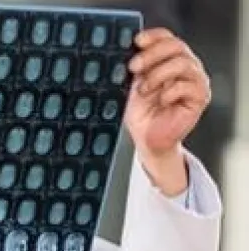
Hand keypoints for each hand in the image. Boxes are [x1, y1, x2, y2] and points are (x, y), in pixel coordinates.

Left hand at [125, 28, 210, 190]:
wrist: (146, 139)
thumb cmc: (140, 113)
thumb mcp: (131, 85)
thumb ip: (135, 68)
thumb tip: (125, 51)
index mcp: (169, 60)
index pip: (167, 37)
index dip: (154, 36)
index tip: (137, 41)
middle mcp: (186, 67)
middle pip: (176, 45)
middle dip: (152, 54)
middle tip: (134, 67)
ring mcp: (195, 81)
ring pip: (183, 63)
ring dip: (158, 75)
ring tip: (144, 90)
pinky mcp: (200, 97)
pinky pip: (188, 86)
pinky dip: (169, 92)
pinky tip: (161, 101)